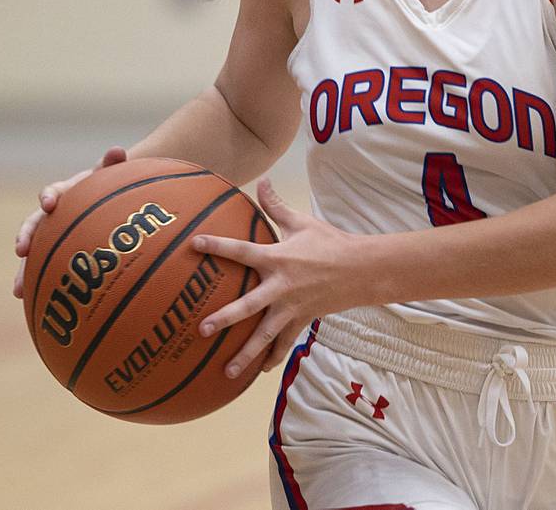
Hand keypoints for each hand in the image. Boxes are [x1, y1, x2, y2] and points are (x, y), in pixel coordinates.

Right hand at [13, 146, 128, 297]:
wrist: (111, 193)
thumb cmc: (110, 182)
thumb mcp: (112, 172)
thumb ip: (112, 162)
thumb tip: (118, 149)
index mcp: (67, 192)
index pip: (54, 192)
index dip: (49, 196)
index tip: (48, 203)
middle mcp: (55, 213)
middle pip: (35, 225)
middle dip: (27, 236)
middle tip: (22, 249)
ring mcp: (55, 232)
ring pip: (36, 251)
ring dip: (25, 269)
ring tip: (19, 289)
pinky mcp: (59, 249)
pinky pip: (46, 266)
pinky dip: (37, 281)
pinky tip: (30, 300)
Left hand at [194, 179, 356, 377]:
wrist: (362, 269)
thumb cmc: (330, 243)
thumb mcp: (303, 222)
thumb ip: (277, 207)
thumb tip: (262, 181)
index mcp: (278, 258)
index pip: (241, 251)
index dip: (217, 246)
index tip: (193, 244)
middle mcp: (281, 286)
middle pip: (249, 306)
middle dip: (225, 318)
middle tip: (202, 329)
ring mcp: (292, 307)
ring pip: (265, 335)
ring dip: (245, 354)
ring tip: (226, 372)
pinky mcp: (302, 320)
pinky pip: (285, 343)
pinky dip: (272, 357)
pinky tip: (258, 372)